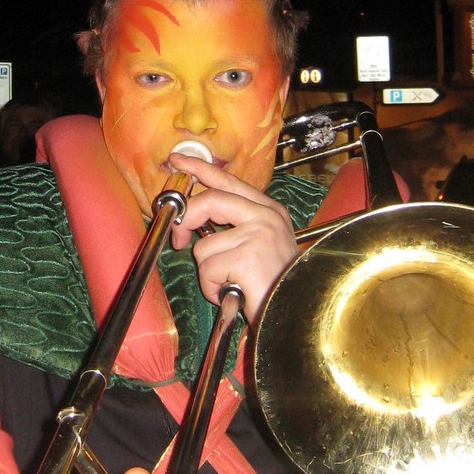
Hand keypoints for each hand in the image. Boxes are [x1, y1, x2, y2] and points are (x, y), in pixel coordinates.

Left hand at [167, 154, 297, 323]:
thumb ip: (234, 226)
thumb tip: (194, 217)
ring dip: (209, 272)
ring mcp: (259, 234)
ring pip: (204, 246)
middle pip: (210, 201)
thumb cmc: (274, 286)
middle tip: (178, 241)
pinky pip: (208, 269)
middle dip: (186, 220)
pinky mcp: (248, 256)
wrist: (296, 313)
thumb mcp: (259, 246)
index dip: (200, 169)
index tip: (178, 161)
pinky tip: (233, 293)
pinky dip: (212, 288)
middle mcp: (267, 216)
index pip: (230, 182)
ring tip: (230, 283)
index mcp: (270, 211)